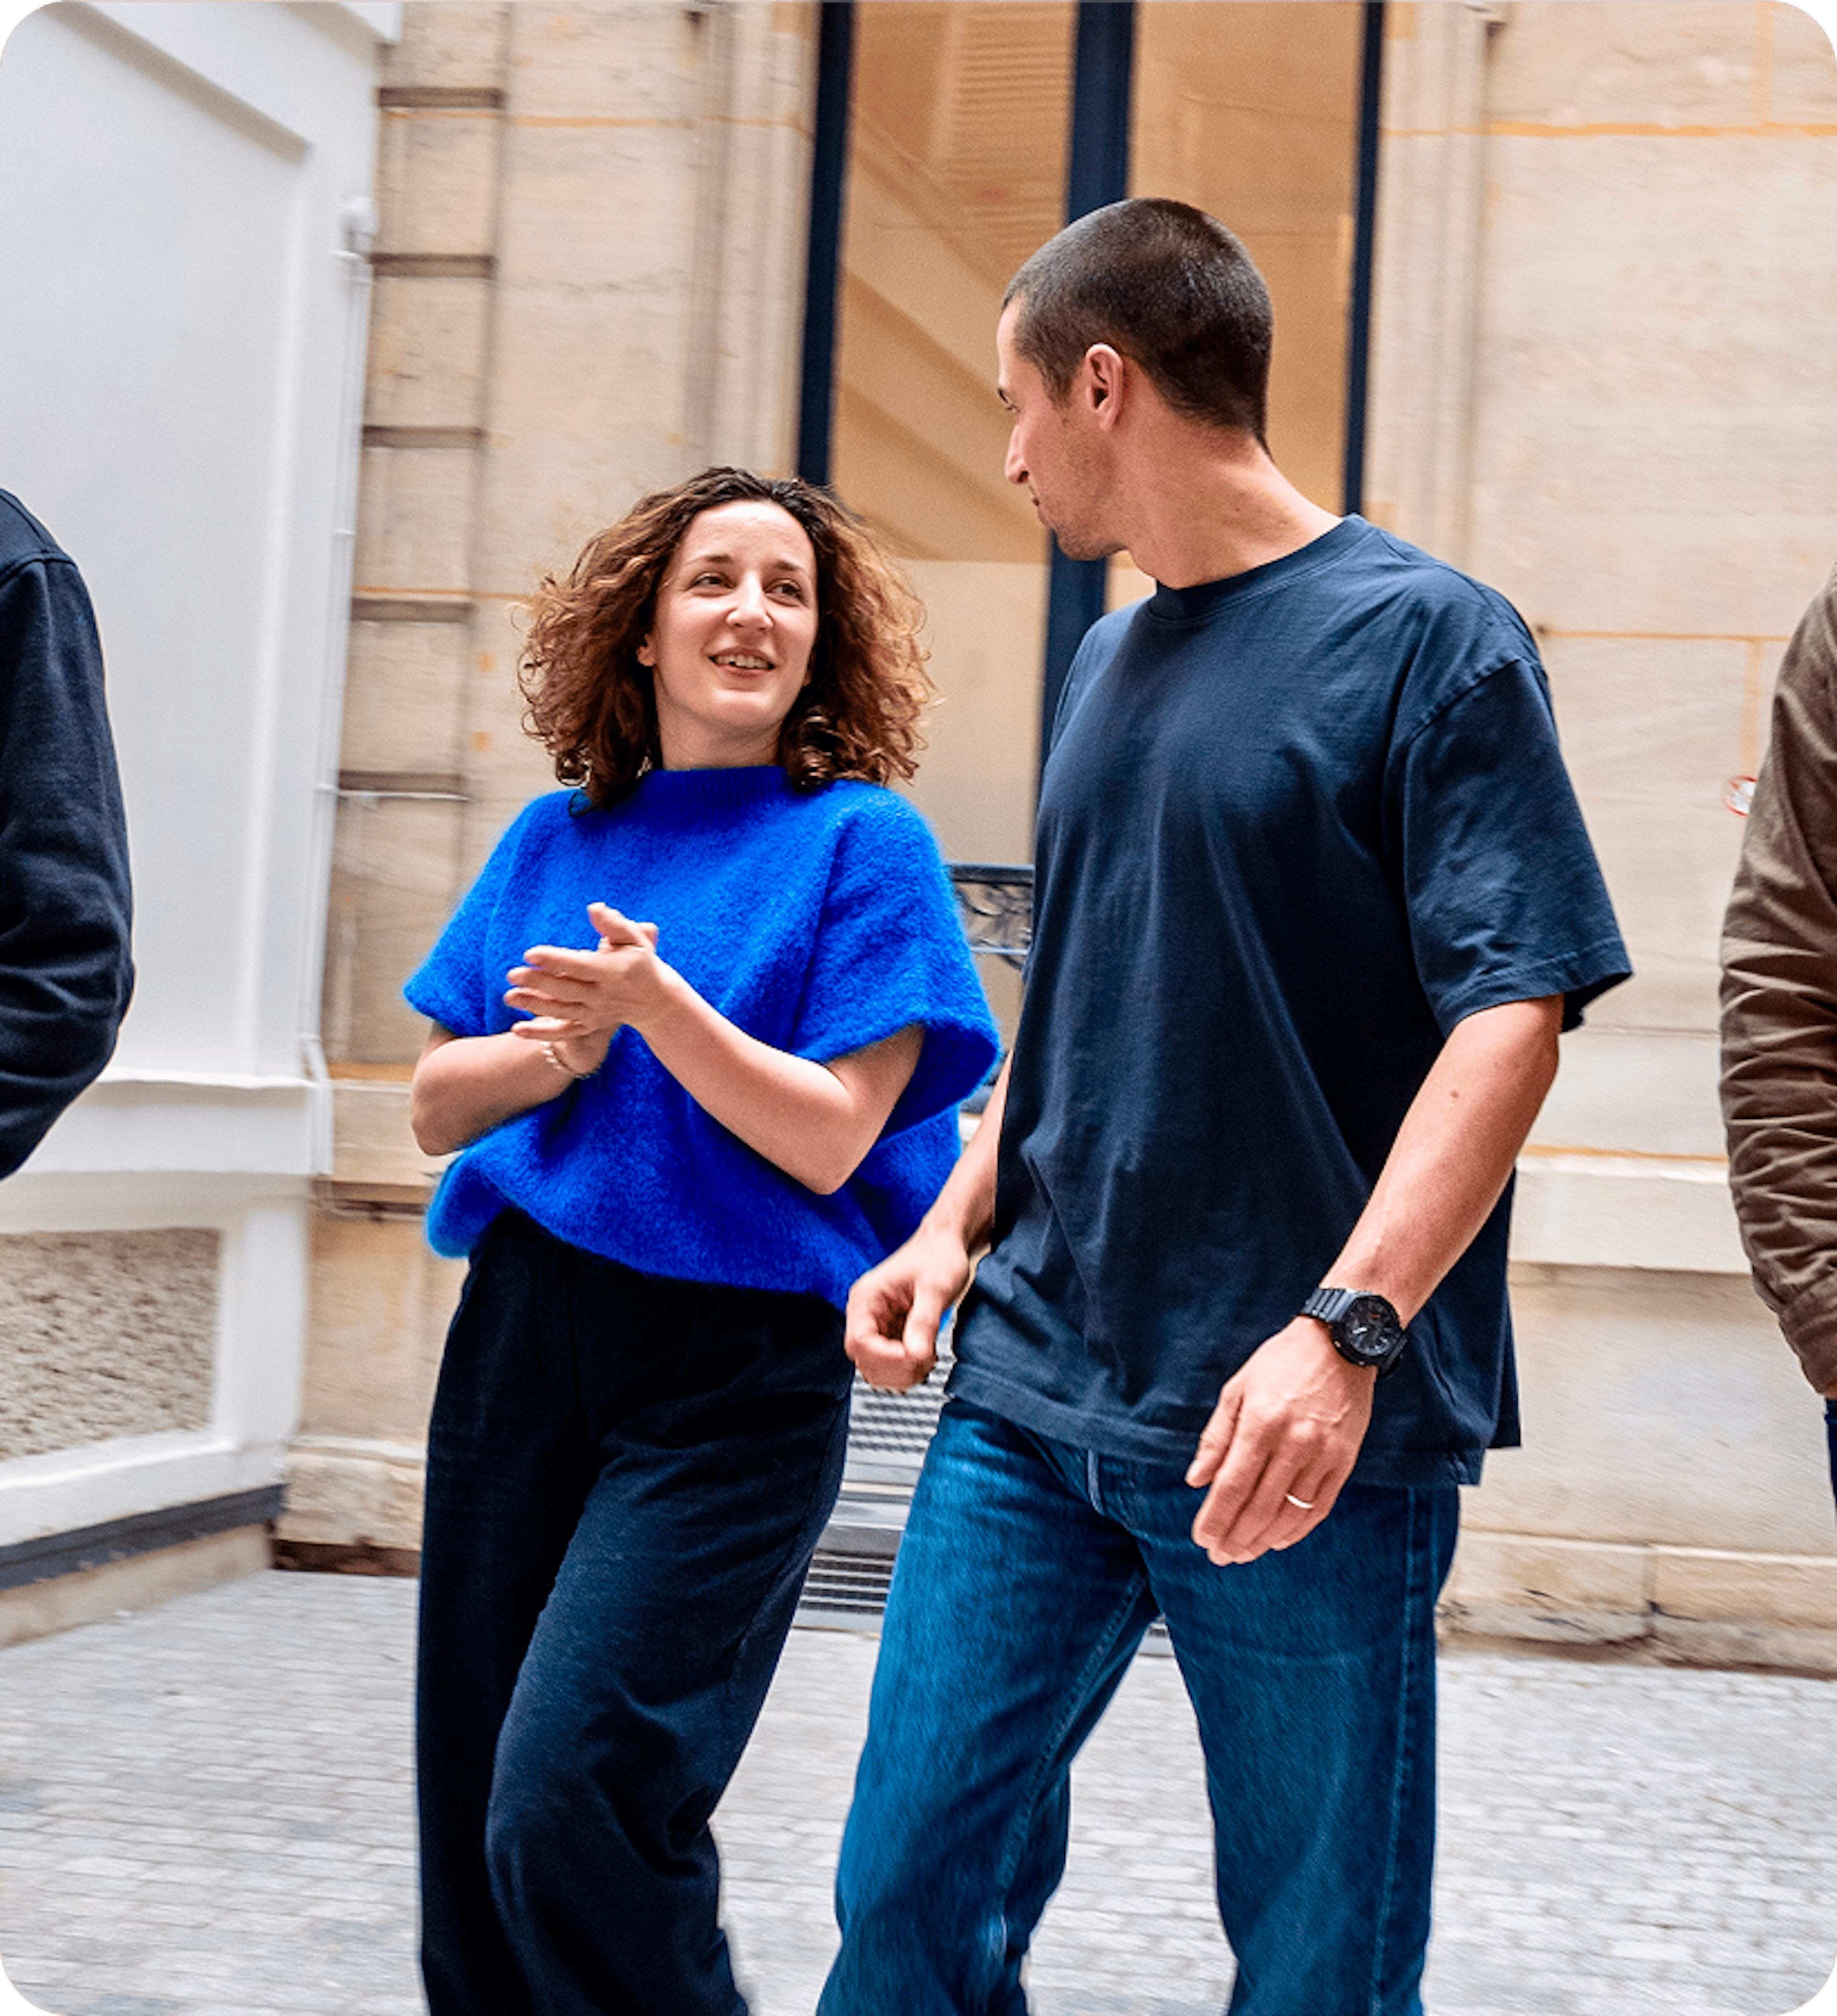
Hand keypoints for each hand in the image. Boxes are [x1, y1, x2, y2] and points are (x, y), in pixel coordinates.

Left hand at [504, 903, 665, 1074]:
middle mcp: (604, 996)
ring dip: (534, 1005)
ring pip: (561, 1011)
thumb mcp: (634, 939)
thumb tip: (593, 908)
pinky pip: (563, 1033)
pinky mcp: (590, 1026)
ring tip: (509, 996)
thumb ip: (613, 924)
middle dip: (539, 983)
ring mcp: (596, 1014)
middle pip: (566, 990)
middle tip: (512, 974)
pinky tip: (516, 1029)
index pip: (580, 966)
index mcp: (613, 972)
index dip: (556, 960)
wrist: (656, 1001)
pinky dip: (541, 1034)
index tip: (531, 953)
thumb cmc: (640, 962)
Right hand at [845, 1222, 973, 1393]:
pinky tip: (927, 1357)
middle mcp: (865, 1312)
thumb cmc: (939, 1256)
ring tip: (928, 1360)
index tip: (915, 1357)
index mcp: (867, 1297)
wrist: (946, 1245)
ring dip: (901, 1372)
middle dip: (895, 1369)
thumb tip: (915, 1355)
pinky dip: (907, 1368)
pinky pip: (890, 1361)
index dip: (887, 1358)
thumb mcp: (936, 1288)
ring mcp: (877, 1324)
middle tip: (926, 1363)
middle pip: (864, 1359)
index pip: (860, 1342)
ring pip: (876, 1365)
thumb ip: (924, 1321)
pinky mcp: (890, 1331)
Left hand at [1184, 1317, 1375, 1565]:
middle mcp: (1293, 1442)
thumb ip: (1216, 1437)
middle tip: (1219, 1556)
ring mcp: (1323, 1454)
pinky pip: (1320, 1506)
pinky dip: (1298, 1529)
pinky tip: (1278, 1539)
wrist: (1341, 1343)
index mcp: (1260, 1423)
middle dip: (1235, 1537)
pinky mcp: (1345, 1460)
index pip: (1232, 1486)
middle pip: (1259, 1507)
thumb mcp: (1237, 1389)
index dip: (1215, 1518)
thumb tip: (1196, 1480)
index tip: (1202, 1538)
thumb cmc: (1280, 1363)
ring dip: (1263, 1540)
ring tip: (1243, 1553)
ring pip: (1290, 1513)